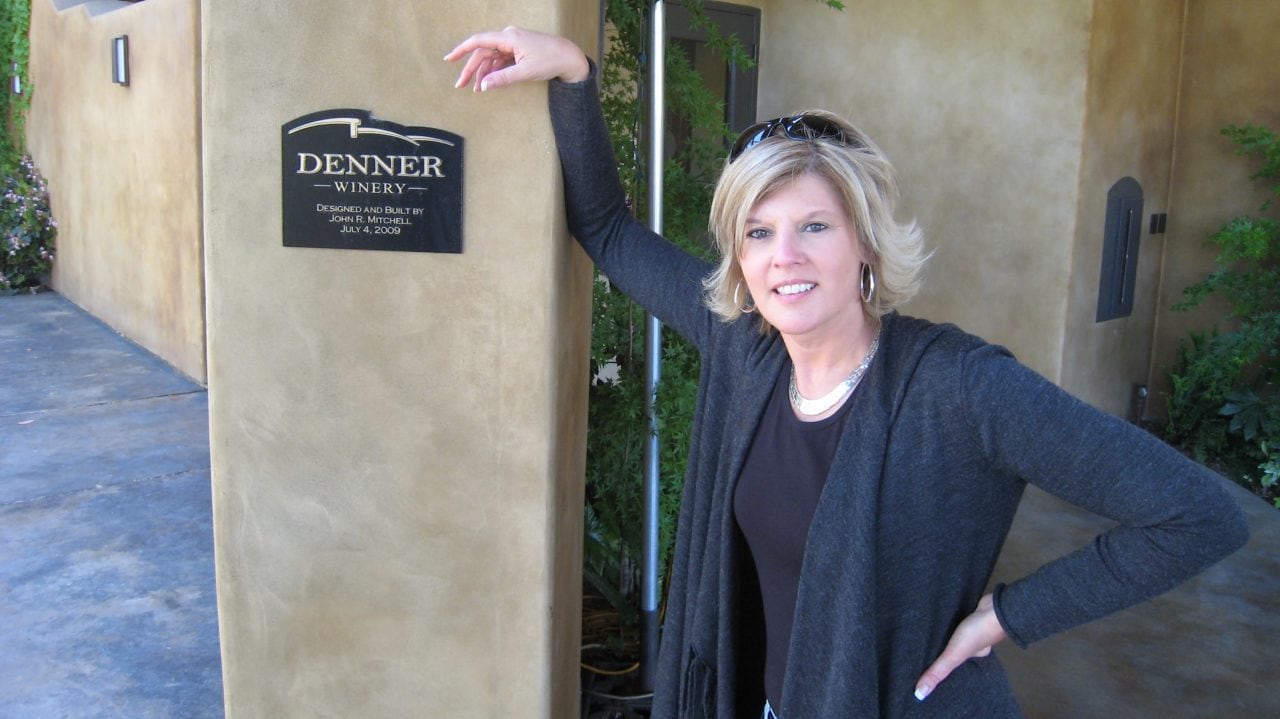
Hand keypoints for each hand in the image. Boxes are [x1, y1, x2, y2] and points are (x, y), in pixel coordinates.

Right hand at [444, 26, 589, 91]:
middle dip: (471, 69)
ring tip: (476, 89)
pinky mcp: (518, 49)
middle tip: (460, 85)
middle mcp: (509, 36)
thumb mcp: (525, 72)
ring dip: (483, 72)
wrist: (569, 57)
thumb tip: (483, 86)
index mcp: (509, 38)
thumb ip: (502, 78)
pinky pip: (500, 58)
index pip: (479, 41)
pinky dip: (494, 70)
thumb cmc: (550, 61)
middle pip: (483, 52)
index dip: (461, 50)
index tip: (449, 59)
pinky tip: (488, 81)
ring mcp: (513, 42)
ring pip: (491, 56)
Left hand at [914, 593, 1006, 701]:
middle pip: (955, 648)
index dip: (943, 668)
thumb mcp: (954, 655)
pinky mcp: (970, 612)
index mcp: (974, 657)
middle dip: (943, 649)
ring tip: (927, 634)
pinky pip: (957, 618)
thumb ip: (938, 671)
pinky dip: (949, 618)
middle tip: (924, 650)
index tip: (928, 670)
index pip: (955, 666)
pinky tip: (939, 616)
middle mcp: (975, 643)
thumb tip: (920, 694)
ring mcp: (973, 627)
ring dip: (945, 633)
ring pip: (955, 633)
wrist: (996, 607)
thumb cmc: (979, 632)